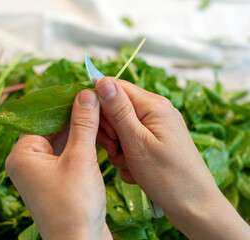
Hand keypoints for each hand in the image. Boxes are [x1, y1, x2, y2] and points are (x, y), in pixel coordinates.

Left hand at [5, 89, 111, 239]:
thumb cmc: (75, 206)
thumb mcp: (80, 159)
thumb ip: (82, 124)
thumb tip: (86, 94)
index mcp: (22, 154)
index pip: (40, 116)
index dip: (62, 101)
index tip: (82, 88)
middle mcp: (28, 162)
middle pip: (51, 127)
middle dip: (74, 115)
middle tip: (95, 99)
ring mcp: (42, 172)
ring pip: (61, 140)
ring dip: (80, 129)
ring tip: (100, 113)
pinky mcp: (57, 180)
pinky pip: (67, 153)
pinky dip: (82, 144)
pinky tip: (97, 134)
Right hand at [94, 77, 249, 239]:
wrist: (194, 205)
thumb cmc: (167, 175)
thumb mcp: (137, 141)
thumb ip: (118, 110)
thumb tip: (101, 80)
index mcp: (153, 105)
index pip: (115, 88)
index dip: (101, 105)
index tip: (100, 128)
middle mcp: (155, 112)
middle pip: (116, 109)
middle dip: (110, 131)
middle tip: (117, 149)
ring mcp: (156, 128)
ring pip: (120, 129)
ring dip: (118, 148)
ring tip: (129, 164)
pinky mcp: (155, 143)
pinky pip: (130, 143)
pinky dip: (128, 157)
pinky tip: (136, 170)